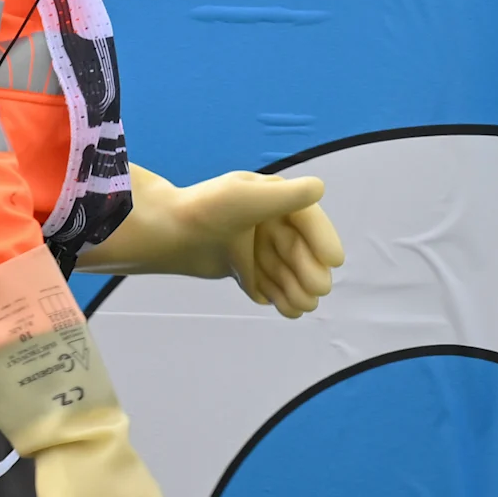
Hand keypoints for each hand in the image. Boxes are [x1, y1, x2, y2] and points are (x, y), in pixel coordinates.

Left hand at [84, 167, 345, 317]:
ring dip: (295, 289)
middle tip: (317, 293)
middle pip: (298, 251)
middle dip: (309, 272)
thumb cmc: (204, 210)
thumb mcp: (245, 197)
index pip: (307, 220)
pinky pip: (266, 284)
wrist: (162, 233)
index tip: (335, 261)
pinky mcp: (242, 268)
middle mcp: (268, 222)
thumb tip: (319, 187)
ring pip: (284, 271)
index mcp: (272, 200)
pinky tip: (283, 309)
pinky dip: (276, 296)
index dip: (323, 239)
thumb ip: (283, 196)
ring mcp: (255, 247)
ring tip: (301, 308)